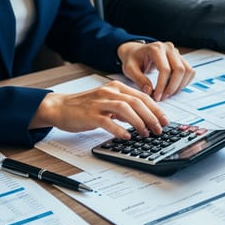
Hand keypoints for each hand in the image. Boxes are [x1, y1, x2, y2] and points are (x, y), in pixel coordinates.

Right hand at [30, 80, 168, 138]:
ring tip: (146, 133)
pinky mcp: (90, 114)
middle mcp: (109, 92)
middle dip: (152, 116)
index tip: (165, 120)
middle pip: (137, 101)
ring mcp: (99, 102)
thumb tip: (143, 118)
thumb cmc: (84, 106)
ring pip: (125, 108)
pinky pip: (107, 121)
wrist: (60, 107)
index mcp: (116, 87)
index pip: (142, 96)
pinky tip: (126, 136)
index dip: (156, 109)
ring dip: (139, 122)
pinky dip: (119, 129)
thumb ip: (124, 107)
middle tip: (159, 129)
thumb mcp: (108, 102)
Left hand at [118, 41, 194, 101]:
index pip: (165, 69)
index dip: (162, 85)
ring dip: (179, 85)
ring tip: (167, 94)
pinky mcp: (180, 58)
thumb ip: (139, 80)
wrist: (135, 51)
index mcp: (156, 48)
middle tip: (163, 97)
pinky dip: (184, 82)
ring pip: (187, 71)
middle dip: (172, 87)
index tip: (156, 96)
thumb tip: (149, 91)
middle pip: (180, 70)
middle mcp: (169, 48)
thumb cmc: (132, 59)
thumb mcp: (129, 69)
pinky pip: (189, 71)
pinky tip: (173, 87)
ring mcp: (176, 52)